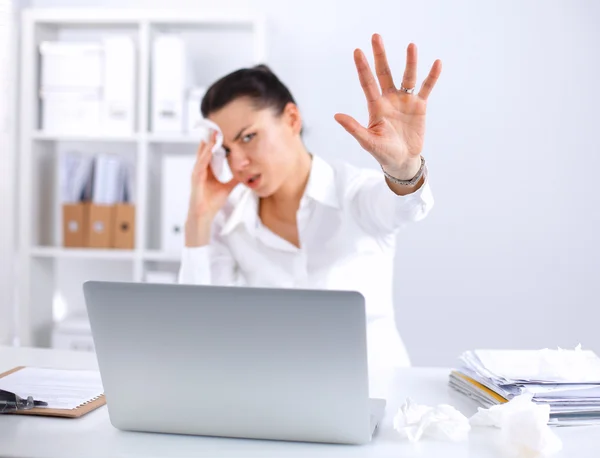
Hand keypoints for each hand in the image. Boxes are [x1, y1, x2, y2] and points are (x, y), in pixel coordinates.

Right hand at [185, 131, 237, 246]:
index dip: (217, 141)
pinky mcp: (196, 178)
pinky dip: (205, 155)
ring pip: (203, 154)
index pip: (211, 152)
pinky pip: (201, 164)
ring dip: (208, 143)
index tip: (223, 130)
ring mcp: (197, 172)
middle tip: (217, 124)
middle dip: (211, 138)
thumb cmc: (211, 202)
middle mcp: (200, 168)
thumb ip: (234, 179)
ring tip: (214, 132)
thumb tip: (246, 173)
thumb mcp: (227, 187)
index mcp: (207, 170)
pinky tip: (210, 148)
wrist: (204, 215)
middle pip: (206, 149)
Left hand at [335, 34, 441, 179]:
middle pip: (384, 73)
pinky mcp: (419, 106)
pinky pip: (426, 88)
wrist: (402, 161)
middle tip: (376, 36)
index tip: (357, 51)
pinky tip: (436, 63)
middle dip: (380, 55)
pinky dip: (432, 76)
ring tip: (411, 46)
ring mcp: (404, 101)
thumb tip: (336, 116)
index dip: (363, 67)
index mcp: (375, 106)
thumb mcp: (368, 141)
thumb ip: (354, 128)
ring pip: (407, 77)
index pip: (367, 83)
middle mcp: (389, 99)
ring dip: (409, 62)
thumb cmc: (383, 152)